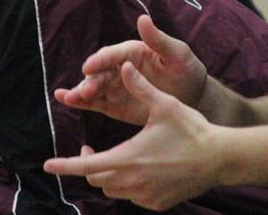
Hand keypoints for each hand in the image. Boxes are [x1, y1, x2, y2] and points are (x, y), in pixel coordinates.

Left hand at [45, 62, 220, 210]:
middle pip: (95, 178)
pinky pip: (131, 197)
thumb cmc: (192, 129)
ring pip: (112, 189)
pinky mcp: (156, 204)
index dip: (64, 165)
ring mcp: (145, 196)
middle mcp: (132, 181)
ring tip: (113, 156)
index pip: (86, 165)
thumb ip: (140, 86)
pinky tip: (140, 169)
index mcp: (128, 157)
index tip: (47, 165)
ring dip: (106, 174)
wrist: (220, 159)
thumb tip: (123, 66)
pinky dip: (127, 185)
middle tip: (89, 148)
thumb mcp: (164, 104)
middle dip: (86, 164)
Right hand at [54, 15, 207, 124]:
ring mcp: (116, 86)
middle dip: (91, 80)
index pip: (113, 54)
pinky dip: (81, 102)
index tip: (88, 66)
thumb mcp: (177, 54)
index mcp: (133, 52)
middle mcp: (120, 67)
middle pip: (100, 72)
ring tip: (70, 98)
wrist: (194, 97)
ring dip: (81, 91)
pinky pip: (95, 102)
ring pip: (94, 87)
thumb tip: (143, 18)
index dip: (100, 60)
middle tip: (85, 90)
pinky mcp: (115, 104)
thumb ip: (159, 39)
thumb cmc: (186, 70)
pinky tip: (66, 100)